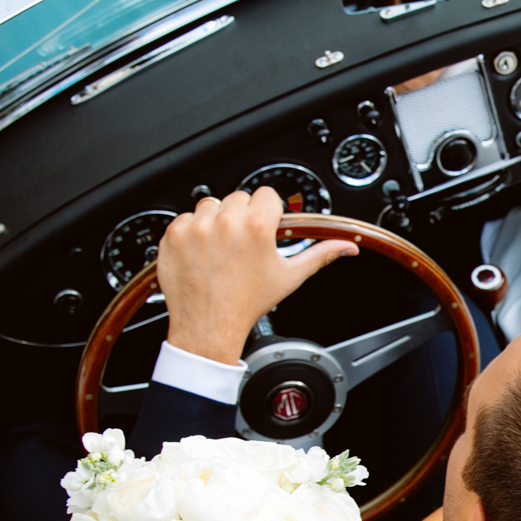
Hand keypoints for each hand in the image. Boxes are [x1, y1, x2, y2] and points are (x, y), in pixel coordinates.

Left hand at [157, 187, 356, 363]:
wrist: (209, 325)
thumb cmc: (247, 304)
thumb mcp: (289, 277)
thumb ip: (320, 255)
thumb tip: (346, 247)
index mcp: (256, 226)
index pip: (266, 195)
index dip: (268, 212)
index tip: (264, 228)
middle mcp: (225, 221)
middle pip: (239, 198)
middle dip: (243, 216)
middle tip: (243, 245)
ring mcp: (196, 227)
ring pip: (211, 204)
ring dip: (216, 220)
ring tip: (221, 249)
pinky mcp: (174, 234)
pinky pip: (185, 218)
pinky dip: (192, 232)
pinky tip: (202, 254)